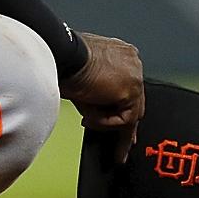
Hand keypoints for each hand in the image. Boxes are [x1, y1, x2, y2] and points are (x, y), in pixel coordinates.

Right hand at [60, 33, 144, 161]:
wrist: (64, 55)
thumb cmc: (63, 59)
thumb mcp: (80, 75)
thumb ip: (93, 90)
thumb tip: (93, 111)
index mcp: (120, 54)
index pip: (126, 84)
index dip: (119, 104)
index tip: (115, 117)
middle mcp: (132, 62)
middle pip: (134, 99)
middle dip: (126, 122)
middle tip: (123, 143)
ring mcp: (135, 75)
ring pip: (131, 111)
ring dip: (109, 123)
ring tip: (88, 122)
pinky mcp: (131, 90)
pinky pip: (125, 119)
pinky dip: (106, 123)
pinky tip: (89, 118)